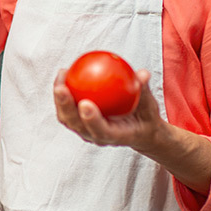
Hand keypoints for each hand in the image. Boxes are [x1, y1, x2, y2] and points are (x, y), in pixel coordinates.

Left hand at [52, 69, 166, 150]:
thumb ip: (144, 90)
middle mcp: (96, 136)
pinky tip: (65, 73)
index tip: (85, 104)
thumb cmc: (144, 117)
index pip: (101, 131)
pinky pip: (66, 109)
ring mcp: (85, 132)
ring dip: (59, 98)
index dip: (91, 120)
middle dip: (66, 107)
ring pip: (66, 118)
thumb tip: (142, 73)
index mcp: (115, 136)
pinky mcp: (78, 124)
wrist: (137, 130)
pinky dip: (62, 93)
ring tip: (61, 75)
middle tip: (61, 88)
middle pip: (76, 125)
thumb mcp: (150, 105)